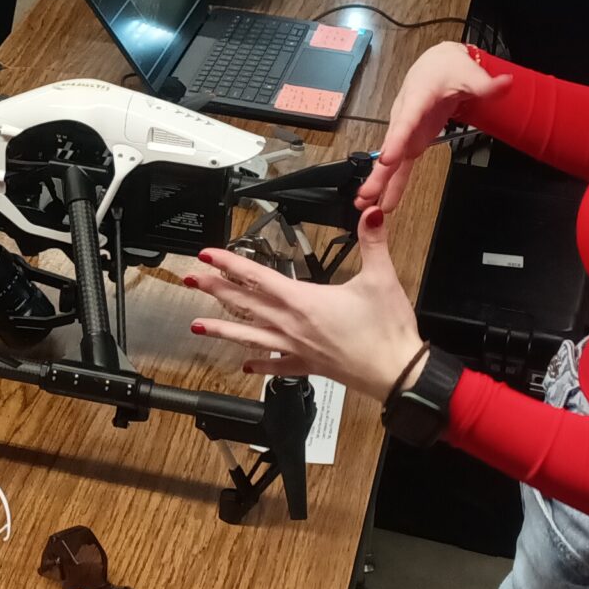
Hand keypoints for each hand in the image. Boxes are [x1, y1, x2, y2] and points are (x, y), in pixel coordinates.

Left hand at [187, 211, 424, 402]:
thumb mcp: (381, 279)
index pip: (257, 278)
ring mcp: (298, 348)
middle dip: (216, 290)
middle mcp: (293, 326)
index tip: (208, 256)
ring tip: (198, 326)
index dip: (230, 264)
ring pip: (251, 336)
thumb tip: (373, 215)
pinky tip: (246, 364)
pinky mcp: (309, 366)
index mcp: (305, 302)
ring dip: (223, 329)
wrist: (396, 373)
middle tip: (192, 281)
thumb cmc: (386, 332)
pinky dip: (260, 364)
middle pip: (246, 304)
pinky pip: (277, 365)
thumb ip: (373, 244)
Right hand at [357, 40, 512, 216]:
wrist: (436, 65)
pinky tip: (383, 201)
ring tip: (365, 206)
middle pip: (391, 147)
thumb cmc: (449, 68)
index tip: (387, 159)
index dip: (397, 140)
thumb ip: (485, 85)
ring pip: (390, 160)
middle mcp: (405, 117)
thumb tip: (506, 83)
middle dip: (379, 172)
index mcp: (417, 98)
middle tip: (366, 194)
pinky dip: (391, 183)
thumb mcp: (470, 74)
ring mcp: (406, 132)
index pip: (406, 121)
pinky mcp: (411, 142)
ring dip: (378, 183)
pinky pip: (400, 165)